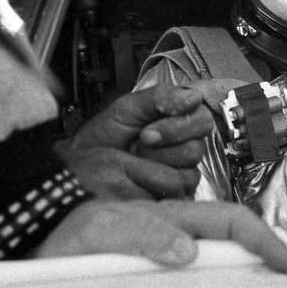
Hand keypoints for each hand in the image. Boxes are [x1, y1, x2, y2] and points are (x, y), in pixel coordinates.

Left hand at [34, 199, 286, 272]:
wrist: (30, 241)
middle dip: (262, 260)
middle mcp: (171, 237)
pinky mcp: (144, 281)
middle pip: (230, 245)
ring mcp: (160, 259)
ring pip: (212, 269)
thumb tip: (187, 249)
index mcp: (168, 218)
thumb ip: (139, 230)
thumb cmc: (60, 233)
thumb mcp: (97, 227)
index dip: (265, 238)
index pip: (230, 220)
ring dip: (239, 281)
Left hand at [56, 85, 213, 198]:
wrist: (84, 166)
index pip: (202, 117)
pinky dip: (158, 180)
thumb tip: (192, 96)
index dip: (178, 123)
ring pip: (190, 163)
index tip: (148, 128)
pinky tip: (142, 175)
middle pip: (197, 142)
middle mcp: (184, 142)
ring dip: (159, 160)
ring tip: (137, 158)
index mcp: (177, 117)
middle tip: (140, 141)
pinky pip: (183, 184)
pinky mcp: (178, 191)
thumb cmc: (104, 137)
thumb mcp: (127, 108)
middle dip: (166, 140)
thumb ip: (159, 97)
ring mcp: (182, 167)